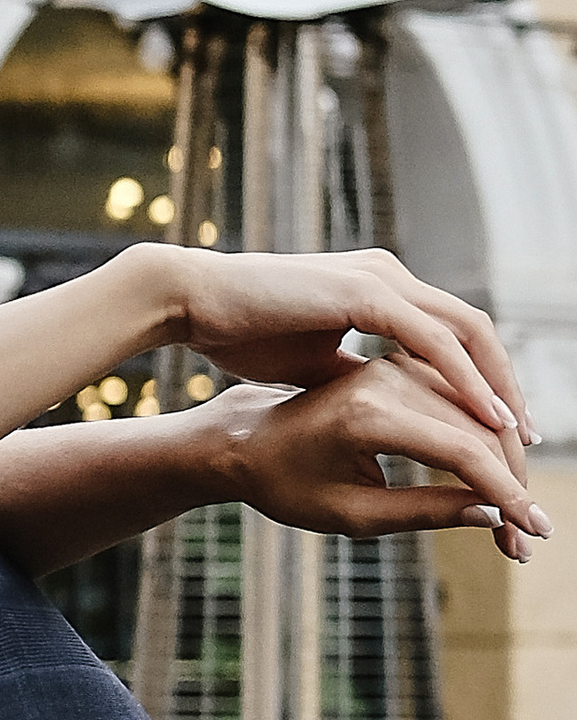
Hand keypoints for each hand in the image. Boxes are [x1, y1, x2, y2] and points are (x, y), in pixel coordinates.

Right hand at [164, 246, 527, 435]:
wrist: (193, 302)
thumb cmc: (241, 333)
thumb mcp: (316, 368)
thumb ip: (358, 381)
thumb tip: (385, 408)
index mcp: (382, 293)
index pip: (453, 338)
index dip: (482, 384)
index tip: (500, 432)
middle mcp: (393, 278)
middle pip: (475, 334)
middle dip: (505, 389)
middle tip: (525, 440)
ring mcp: (383, 279)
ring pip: (467, 334)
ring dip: (497, 387)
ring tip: (515, 435)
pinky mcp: (368, 292)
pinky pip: (435, 340)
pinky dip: (465, 379)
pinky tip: (482, 415)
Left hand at [210, 364, 551, 560]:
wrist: (244, 440)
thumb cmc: (286, 486)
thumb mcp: (350, 515)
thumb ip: (423, 512)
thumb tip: (491, 515)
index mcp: (368, 415)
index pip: (462, 451)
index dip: (506, 493)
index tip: (534, 531)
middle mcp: (386, 380)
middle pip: (479, 427)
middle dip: (510, 484)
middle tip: (526, 538)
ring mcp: (394, 368)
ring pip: (477, 414)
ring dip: (503, 464)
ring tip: (513, 521)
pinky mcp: (400, 368)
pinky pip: (459, 401)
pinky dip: (483, 439)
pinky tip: (498, 478)